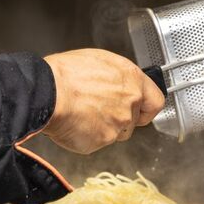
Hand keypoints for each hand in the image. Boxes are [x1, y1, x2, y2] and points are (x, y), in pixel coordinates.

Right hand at [43, 49, 164, 153]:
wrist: (47, 93)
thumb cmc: (66, 73)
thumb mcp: (98, 61)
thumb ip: (117, 77)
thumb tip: (118, 84)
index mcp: (131, 79)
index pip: (155, 101)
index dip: (146, 109)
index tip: (141, 112)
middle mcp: (130, 102)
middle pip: (133, 120)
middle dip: (118, 118)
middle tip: (96, 109)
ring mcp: (118, 124)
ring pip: (116, 133)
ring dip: (103, 128)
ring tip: (82, 114)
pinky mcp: (103, 140)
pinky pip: (98, 142)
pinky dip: (87, 136)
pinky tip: (75, 123)